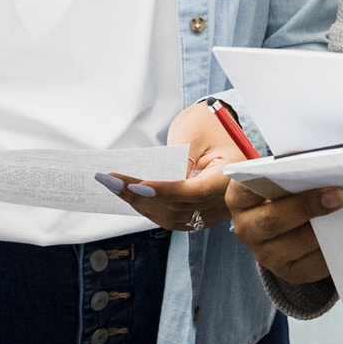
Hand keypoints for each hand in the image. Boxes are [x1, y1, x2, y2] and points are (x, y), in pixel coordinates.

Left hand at [108, 104, 237, 235]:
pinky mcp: (200, 213)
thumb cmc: (208, 125)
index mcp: (230, 174)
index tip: (138, 185)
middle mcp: (224, 198)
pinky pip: (173, 218)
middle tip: (112, 181)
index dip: (166, 192)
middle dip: (142, 196)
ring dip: (141, 204)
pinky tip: (129, 195)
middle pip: (180, 208)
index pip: (197, 192)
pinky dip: (150, 208)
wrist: (220, 130)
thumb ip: (177, 160)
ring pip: (173, 218)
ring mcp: (213, 210)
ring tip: (115, 187)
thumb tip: (150, 185)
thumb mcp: (193, 133)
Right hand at [222, 172, 342, 288]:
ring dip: (321, 232)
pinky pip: (309, 267)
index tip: (303, 169)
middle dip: (306, 207)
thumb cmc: (283, 193)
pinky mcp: (286, 272)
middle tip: (338, 196)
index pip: (248, 188)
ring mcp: (264, 254)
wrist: (283, 221)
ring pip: (293, 245)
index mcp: (240, 199)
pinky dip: (328, 253)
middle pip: (271, 221)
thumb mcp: (278, 177)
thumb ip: (290, 170)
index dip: (275, 179)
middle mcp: (246, 229)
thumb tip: (317, 165)